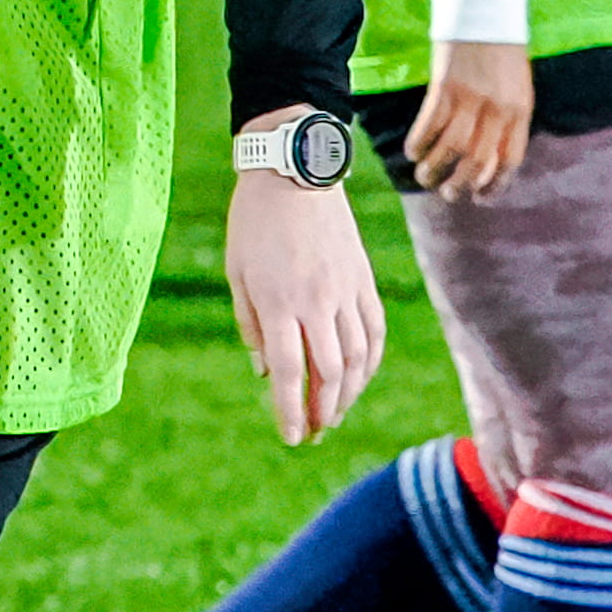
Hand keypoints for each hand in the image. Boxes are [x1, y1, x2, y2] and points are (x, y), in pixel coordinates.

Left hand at [224, 154, 385, 447]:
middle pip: (329, 374)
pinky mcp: (363, 280)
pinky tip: (359, 380)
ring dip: (347, 394)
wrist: (295, 173)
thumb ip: (250, 325)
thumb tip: (266, 372)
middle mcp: (317, 302)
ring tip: (333, 415)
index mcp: (278, 302)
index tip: (291, 437)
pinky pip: (375, 332)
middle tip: (312, 435)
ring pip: (357, 359)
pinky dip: (370, 362)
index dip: (291, 411)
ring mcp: (346, 291)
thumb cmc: (253, 224)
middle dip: (322, 412)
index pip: (289, 372)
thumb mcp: (236, 273)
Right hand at [403, 39, 531, 199]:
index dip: (494, 184)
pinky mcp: (445, 86)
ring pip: (451, 148)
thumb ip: (507, 119)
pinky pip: (429, 125)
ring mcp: (471, 98)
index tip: (479, 196)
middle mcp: (497, 109)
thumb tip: (489, 155)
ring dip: (435, 169)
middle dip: (461, 184)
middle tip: (448, 194)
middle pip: (478, 160)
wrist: (486, 9)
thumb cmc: (502, 48)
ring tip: (425, 178)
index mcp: (520, 110)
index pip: (509, 159)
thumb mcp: (517, 86)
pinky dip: (419, 143)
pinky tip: (413, 151)